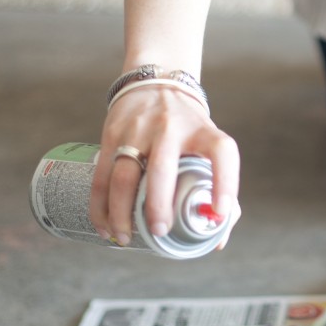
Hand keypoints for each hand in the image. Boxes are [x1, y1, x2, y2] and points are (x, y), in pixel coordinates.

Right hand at [90, 86, 239, 246]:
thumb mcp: (209, 146)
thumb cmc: (190, 130)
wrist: (156, 85)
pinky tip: (104, 226)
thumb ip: (218, 189)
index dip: (225, 184)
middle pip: (162, 169)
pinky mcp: (112, 134)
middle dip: (158, 205)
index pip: (222, 153)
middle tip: (159, 232)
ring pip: (124, 175)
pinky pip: (102, 175)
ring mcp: (138, 130)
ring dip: (121, 211)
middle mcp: (171, 129)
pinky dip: (100, 205)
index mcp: (204, 132)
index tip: (220, 213)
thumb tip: (217, 241)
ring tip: (125, 237)